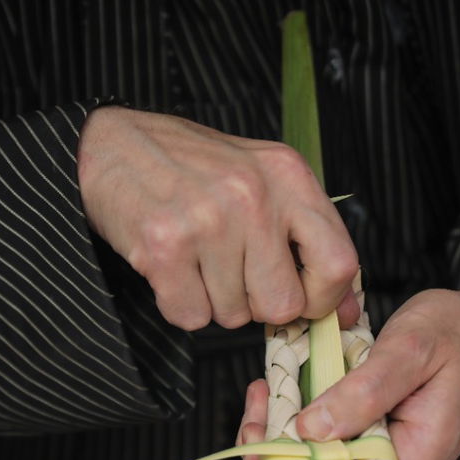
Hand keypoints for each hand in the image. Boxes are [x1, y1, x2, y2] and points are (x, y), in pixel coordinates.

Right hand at [77, 107, 359, 330]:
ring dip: (213, 300)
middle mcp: (254, 195)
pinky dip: (179, 303)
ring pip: (232, 315)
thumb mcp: (262, 180)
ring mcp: (208, 220)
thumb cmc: (191, 166)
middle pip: (283, 303)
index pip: (339, 263)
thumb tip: (347, 309)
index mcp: (288, 175)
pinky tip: (171, 266)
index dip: (322, 297)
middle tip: (232, 272)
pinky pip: (190, 316)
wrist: (111, 143)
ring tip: (195, 257)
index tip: (301, 297)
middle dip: (257, 304)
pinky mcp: (164, 246)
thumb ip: (307, 239)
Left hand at [250, 282, 459, 459]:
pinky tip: (284, 397)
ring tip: (265, 397)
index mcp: (420, 459)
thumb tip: (313, 429)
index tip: (264, 447)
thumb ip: (365, 390)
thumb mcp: (410, 349)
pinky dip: (302, 426)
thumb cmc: (456, 333)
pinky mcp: (377, 445)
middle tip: (256, 416)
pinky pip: (333, 449)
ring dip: (285, 441)